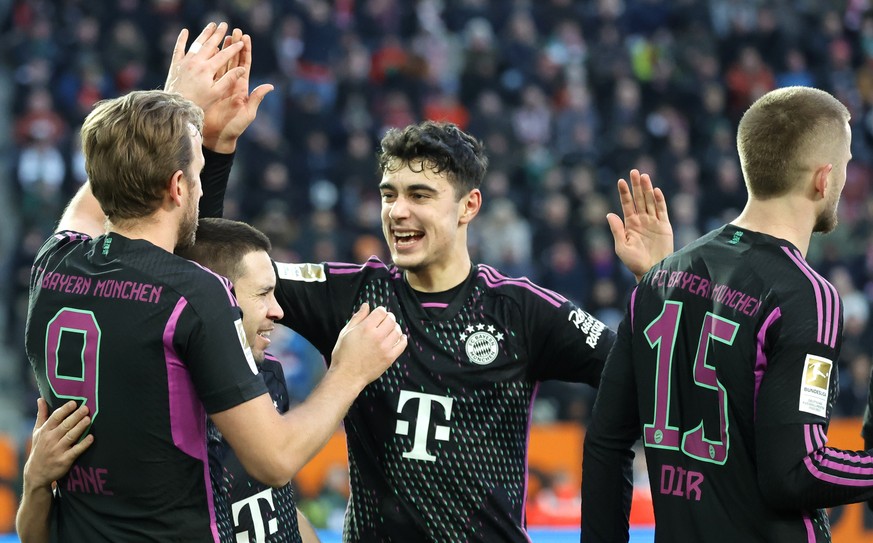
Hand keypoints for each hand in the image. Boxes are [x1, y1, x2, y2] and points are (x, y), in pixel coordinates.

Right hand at [23, 399, 93, 491]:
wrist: (36, 473)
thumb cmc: (39, 448)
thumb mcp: (37, 432)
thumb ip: (41, 415)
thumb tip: (40, 399)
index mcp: (45, 431)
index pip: (55, 417)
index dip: (65, 410)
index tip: (74, 403)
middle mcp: (51, 440)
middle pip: (65, 425)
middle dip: (75, 416)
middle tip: (86, 408)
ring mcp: (58, 450)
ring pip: (71, 436)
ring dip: (80, 427)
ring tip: (88, 419)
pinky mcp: (64, 460)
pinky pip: (76, 451)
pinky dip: (83, 444)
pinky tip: (91, 438)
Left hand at [164, 22, 245, 111]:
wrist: (175, 107)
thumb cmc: (198, 103)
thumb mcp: (216, 93)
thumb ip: (229, 79)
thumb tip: (242, 69)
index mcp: (208, 69)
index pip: (224, 55)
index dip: (234, 48)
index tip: (241, 42)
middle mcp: (196, 62)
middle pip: (210, 44)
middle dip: (219, 34)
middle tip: (225, 25)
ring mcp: (185, 62)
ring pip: (197, 43)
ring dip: (205, 33)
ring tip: (212, 25)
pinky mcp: (176, 64)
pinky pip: (179, 48)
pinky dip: (182, 39)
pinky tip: (185, 31)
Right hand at [202, 30, 273, 151]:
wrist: (219, 137)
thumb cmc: (235, 127)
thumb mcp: (249, 113)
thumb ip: (257, 98)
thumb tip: (270, 86)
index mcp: (242, 87)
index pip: (245, 65)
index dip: (246, 51)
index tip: (246, 37)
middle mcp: (232, 83)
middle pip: (233, 60)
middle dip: (234, 45)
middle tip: (234, 30)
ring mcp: (220, 85)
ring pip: (221, 63)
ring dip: (222, 49)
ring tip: (223, 35)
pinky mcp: (209, 89)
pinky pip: (210, 72)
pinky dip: (210, 60)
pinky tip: (209, 50)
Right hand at [331, 303, 406, 386]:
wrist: (347, 376)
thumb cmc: (343, 355)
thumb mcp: (346, 332)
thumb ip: (357, 318)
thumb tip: (365, 306)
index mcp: (366, 327)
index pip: (381, 312)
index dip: (380, 311)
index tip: (379, 314)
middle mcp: (377, 336)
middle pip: (391, 320)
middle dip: (388, 318)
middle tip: (385, 321)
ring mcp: (385, 347)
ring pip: (397, 331)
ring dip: (395, 328)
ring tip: (390, 330)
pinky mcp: (390, 357)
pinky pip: (402, 345)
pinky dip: (402, 339)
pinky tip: (399, 338)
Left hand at [607, 169, 672, 280]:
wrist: (651, 271)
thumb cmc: (634, 262)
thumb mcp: (621, 247)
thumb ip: (617, 230)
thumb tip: (609, 214)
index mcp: (630, 224)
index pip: (627, 204)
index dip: (624, 192)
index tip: (620, 180)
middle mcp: (642, 220)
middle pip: (639, 199)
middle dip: (636, 186)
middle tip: (634, 171)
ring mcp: (654, 222)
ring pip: (650, 202)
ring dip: (647, 189)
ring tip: (644, 176)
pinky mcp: (665, 226)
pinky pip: (662, 211)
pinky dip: (659, 201)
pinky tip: (656, 191)